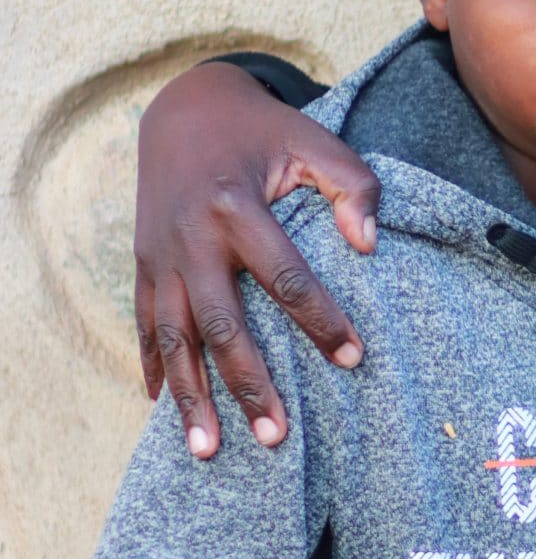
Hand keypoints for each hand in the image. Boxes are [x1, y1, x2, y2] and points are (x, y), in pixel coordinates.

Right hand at [134, 62, 380, 457]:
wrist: (183, 107)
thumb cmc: (262, 130)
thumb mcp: (313, 140)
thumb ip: (352, 185)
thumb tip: (368, 246)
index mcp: (235, 206)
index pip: (284, 276)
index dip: (320, 320)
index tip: (353, 359)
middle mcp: (190, 237)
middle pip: (220, 323)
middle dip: (248, 384)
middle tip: (277, 436)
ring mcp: (160, 255)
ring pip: (174, 338)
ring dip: (190, 397)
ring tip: (208, 450)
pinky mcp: (144, 264)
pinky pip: (146, 325)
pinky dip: (154, 368)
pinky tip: (164, 408)